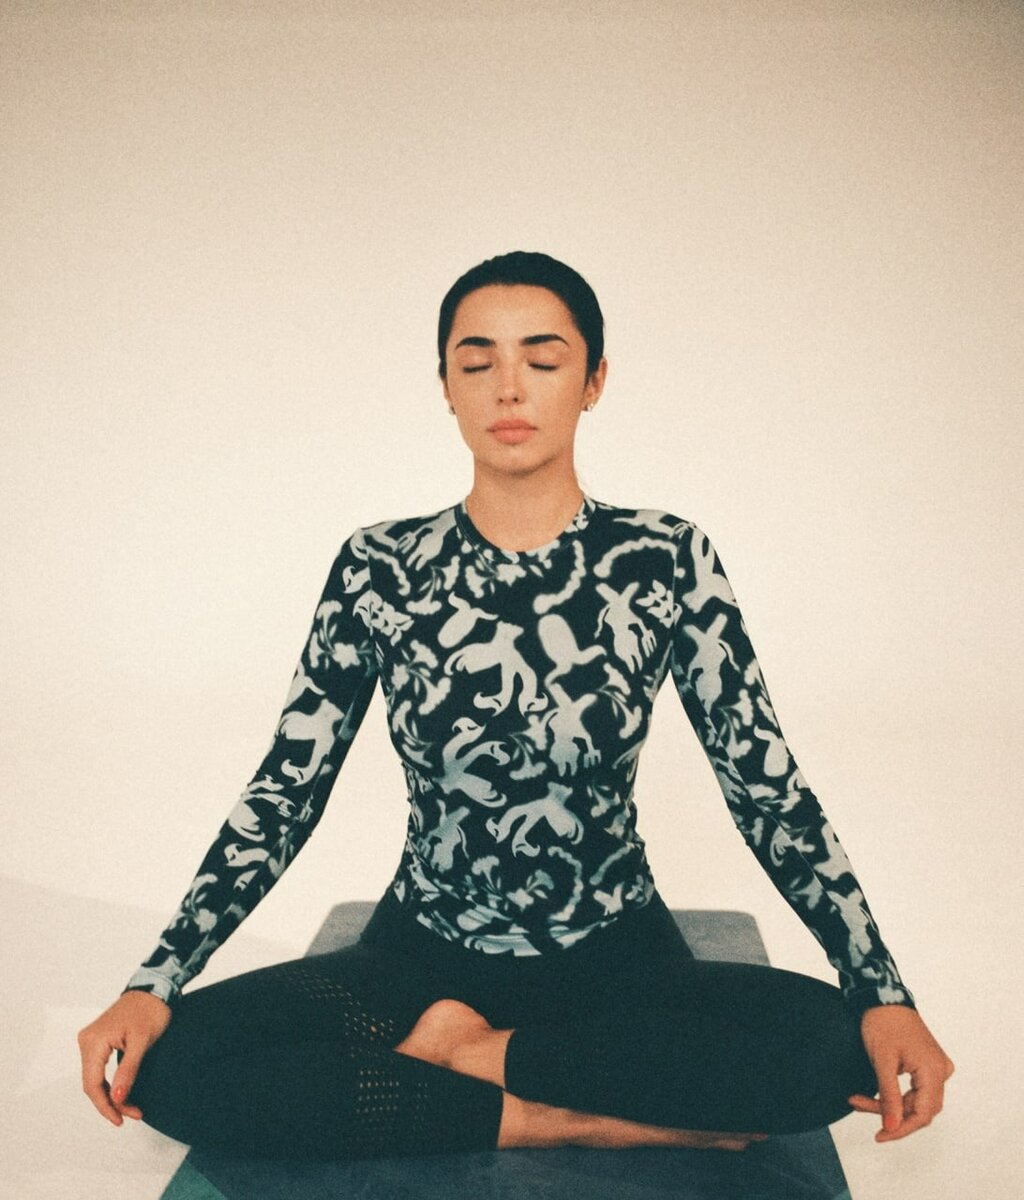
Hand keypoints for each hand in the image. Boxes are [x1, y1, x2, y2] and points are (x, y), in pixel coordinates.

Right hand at [77, 990, 171, 1124]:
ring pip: (96, 1078)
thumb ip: (127, 1071)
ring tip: (131, 1109)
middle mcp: (87, 1041)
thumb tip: (116, 1099)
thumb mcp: (142, 1042)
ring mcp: (91, 1041)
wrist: (155, 988)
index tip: (120, 1120)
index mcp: (93, 1041)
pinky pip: (100, 1069)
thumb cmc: (151, 1010)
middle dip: (111, 1103)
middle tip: (133, 1115)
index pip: (92, 1084)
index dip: (105, 1106)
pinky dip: (111, 1083)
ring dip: (111, 1095)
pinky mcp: (99, 1041)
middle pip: (92, 1084)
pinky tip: (122, 1094)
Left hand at [848, 1004, 953, 1141]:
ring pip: (914, 1100)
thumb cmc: (882, 1023)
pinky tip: (872, 1094)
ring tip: (858, 1098)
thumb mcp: (882, 1061)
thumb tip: (891, 1128)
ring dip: (888, 1104)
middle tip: (859, 1105)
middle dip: (890, 1114)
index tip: (879, 1136)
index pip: (922, 1115)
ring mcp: (936, 1068)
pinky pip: (914, 1089)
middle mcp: (941, 1072)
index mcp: (935, 1071)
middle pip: (919, 1109)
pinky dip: (893, 1094)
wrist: (883, 996)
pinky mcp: (927, 1064)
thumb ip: (889, 1097)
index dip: (900, 1129)